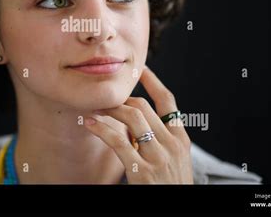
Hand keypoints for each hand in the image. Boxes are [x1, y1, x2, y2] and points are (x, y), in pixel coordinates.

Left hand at [84, 65, 193, 183]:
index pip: (168, 100)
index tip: (140, 69)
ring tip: (95, 108)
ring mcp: (158, 156)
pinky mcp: (142, 170)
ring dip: (109, 109)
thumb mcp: (174, 160)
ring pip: (132, 117)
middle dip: (121, 99)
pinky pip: (118, 141)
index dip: (152, 81)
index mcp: (181, 138)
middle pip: (143, 106)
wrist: (177, 210)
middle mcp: (172, 143)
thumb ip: (159, 139)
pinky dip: (101, 129)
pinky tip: (89, 124)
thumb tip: (135, 121)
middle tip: (104, 99)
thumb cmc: (171, 186)